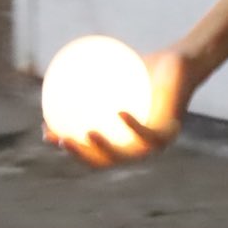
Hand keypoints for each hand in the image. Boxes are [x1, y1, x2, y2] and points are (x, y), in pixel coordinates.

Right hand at [46, 47, 195, 169]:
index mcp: (121, 139)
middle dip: (80, 156)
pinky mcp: (170, 133)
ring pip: (125, 155)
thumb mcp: (115, 71)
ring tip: (87, 133)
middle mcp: (136, 148)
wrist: (182, 64)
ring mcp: (154, 145)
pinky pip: (148, 131)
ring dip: (104, 149)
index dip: (66, 146)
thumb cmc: (147, 68)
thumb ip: (91, 79)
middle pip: (102, 162)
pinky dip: (133, 124)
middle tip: (61, 140)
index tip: (46, 133)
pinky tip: (119, 112)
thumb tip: (57, 75)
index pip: (88, 150)